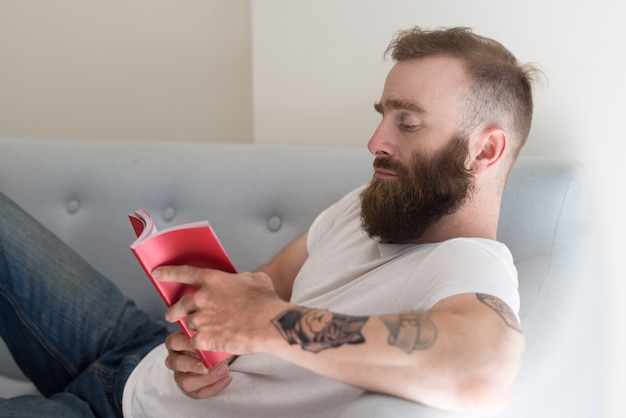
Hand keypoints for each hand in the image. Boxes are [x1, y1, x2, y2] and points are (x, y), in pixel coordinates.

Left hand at [153, 266, 288, 353]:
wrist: (269, 324)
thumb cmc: (266, 302)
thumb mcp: (255, 279)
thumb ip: (241, 278)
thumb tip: (240, 282)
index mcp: (212, 280)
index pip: (183, 274)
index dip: (167, 273)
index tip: (156, 274)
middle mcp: (202, 298)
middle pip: (180, 305)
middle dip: (174, 311)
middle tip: (172, 314)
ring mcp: (201, 320)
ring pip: (188, 324)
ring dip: (194, 327)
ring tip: (202, 331)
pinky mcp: (204, 339)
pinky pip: (194, 341)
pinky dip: (199, 343)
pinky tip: (207, 344)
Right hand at [165, 331, 232, 398]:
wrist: (220, 354)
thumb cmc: (211, 341)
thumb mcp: (209, 335)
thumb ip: (209, 335)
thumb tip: (216, 336)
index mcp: (176, 343)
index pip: (174, 342)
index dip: (187, 344)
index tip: (203, 344)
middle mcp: (174, 360)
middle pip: (177, 364)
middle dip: (194, 365)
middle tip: (208, 365)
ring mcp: (180, 375)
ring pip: (186, 382)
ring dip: (207, 378)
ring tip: (224, 370)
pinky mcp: (189, 389)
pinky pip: (199, 392)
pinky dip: (214, 386)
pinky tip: (226, 378)